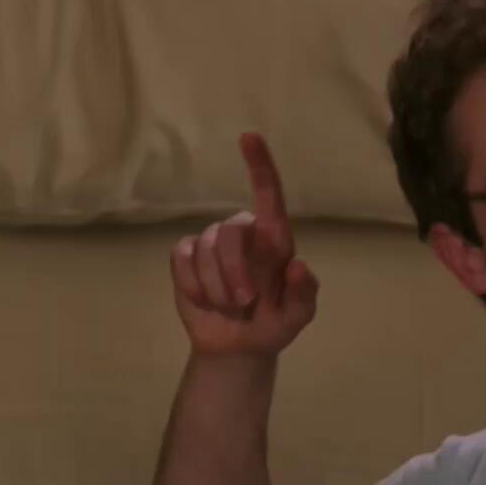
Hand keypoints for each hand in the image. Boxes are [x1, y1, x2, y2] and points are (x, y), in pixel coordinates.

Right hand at [170, 133, 319, 357]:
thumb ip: (304, 294)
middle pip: (230, 232)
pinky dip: (194, 286)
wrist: (238, 347)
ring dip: (216, 287)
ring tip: (229, 307)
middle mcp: (243, 233)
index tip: (249, 136)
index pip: (269, 195)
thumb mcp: (298, 317)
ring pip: (204, 250)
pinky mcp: (185, 257)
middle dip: (234, 272)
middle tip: (244, 304)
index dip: (260, 165)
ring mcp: (211, 243)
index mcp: (275, 240)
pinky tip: (205, 302)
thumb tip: (297, 266)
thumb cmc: (274, 324)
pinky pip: (181, 260)